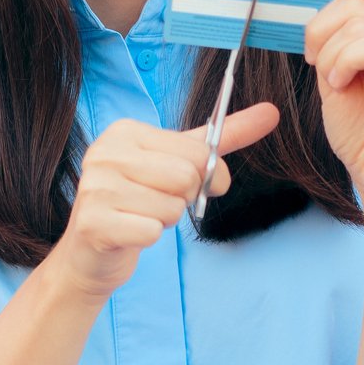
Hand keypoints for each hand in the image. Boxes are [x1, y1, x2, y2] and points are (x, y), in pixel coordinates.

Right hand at [46, 103, 280, 299]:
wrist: (92, 253)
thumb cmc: (139, 202)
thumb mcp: (179, 162)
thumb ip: (223, 137)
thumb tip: (272, 111)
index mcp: (126, 131)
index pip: (195, 151)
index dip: (206, 175)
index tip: (189, 185)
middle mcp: (106, 153)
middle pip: (186, 177)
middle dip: (184, 199)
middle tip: (160, 203)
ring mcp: (96, 187)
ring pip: (171, 207)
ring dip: (166, 219)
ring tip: (142, 216)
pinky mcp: (94, 223)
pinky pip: (152, 231)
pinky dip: (149, 238)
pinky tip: (130, 233)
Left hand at [304, 0, 363, 224]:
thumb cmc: (360, 138)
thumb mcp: (334, 88)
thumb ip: (332, 54)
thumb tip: (320, 24)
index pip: (353, 6)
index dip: (323, 24)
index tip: (311, 59)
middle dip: (332, 46)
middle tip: (329, 80)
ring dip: (350, 56)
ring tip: (342, 86)